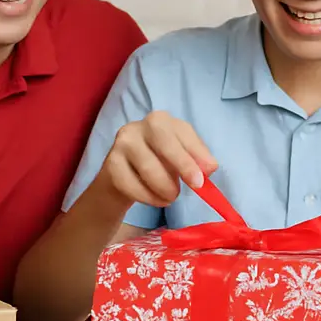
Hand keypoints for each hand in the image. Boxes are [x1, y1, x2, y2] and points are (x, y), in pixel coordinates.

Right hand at [97, 111, 216, 210]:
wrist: (121, 175)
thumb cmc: (157, 161)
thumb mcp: (180, 155)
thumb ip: (197, 159)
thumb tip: (210, 167)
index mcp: (160, 120)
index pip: (181, 133)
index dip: (196, 154)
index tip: (206, 175)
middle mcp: (138, 127)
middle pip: (164, 144)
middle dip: (183, 166)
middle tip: (195, 187)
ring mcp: (121, 145)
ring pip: (150, 170)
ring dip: (167, 189)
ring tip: (172, 196)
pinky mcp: (110, 166)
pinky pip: (134, 187)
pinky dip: (150, 198)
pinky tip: (157, 200)